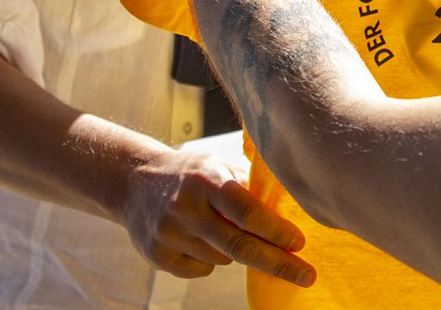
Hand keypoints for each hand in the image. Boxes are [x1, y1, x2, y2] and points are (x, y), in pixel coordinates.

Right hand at [120, 148, 315, 286]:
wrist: (133, 182)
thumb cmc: (191, 174)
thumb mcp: (219, 167)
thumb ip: (248, 190)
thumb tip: (288, 218)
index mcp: (208, 180)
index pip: (248, 212)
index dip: (276, 231)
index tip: (300, 243)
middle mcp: (186, 207)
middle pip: (239, 246)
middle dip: (278, 263)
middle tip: (307, 275)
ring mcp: (168, 234)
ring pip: (222, 259)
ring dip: (235, 251)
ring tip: (219, 227)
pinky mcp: (156, 256)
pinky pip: (201, 270)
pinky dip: (210, 261)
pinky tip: (198, 238)